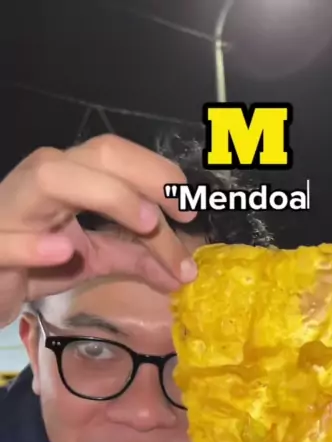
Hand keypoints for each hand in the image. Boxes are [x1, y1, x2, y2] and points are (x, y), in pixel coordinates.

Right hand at [0, 134, 197, 328]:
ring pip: (51, 179)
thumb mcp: (93, 259)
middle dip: (146, 174)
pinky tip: (63, 252)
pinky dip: (35, 244)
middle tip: (181, 210)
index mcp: (69, 179)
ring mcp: (13, 211)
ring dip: (105, 194)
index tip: (190, 208)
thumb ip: (134, 258)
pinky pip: (7, 239)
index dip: (158, 173)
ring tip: (145, 222)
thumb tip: (183, 274)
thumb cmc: (33, 262)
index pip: (116, 157)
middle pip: (95, 155)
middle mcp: (42, 182)